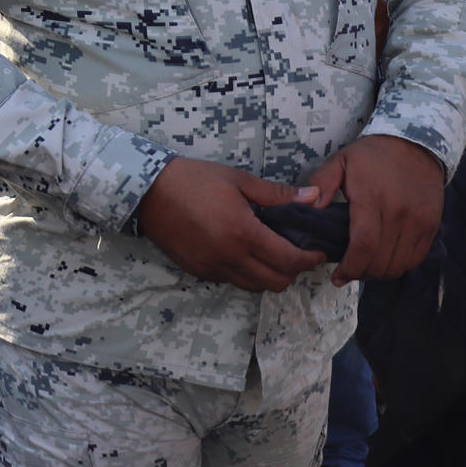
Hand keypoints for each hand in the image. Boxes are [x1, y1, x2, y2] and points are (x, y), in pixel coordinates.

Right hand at [134, 158, 324, 291]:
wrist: (148, 191)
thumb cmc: (194, 180)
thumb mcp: (238, 180)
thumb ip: (276, 194)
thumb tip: (312, 198)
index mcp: (244, 234)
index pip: (289, 260)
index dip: (309, 259)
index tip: (318, 252)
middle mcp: (230, 258)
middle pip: (275, 282)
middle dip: (292, 271)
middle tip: (296, 253)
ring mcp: (212, 268)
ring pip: (254, 287)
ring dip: (268, 276)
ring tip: (270, 255)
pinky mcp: (197, 271)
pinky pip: (230, 281)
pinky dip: (244, 273)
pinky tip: (241, 253)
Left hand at [306, 135, 444, 285]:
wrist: (415, 144)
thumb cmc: (372, 155)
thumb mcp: (340, 161)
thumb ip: (322, 184)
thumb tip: (309, 209)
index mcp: (372, 198)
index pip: (363, 245)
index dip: (350, 267)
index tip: (338, 276)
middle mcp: (399, 213)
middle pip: (380, 261)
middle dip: (362, 273)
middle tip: (349, 270)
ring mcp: (418, 221)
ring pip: (399, 264)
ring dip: (380, 272)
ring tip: (365, 266)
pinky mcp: (431, 225)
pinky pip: (416, 258)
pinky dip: (399, 265)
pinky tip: (385, 259)